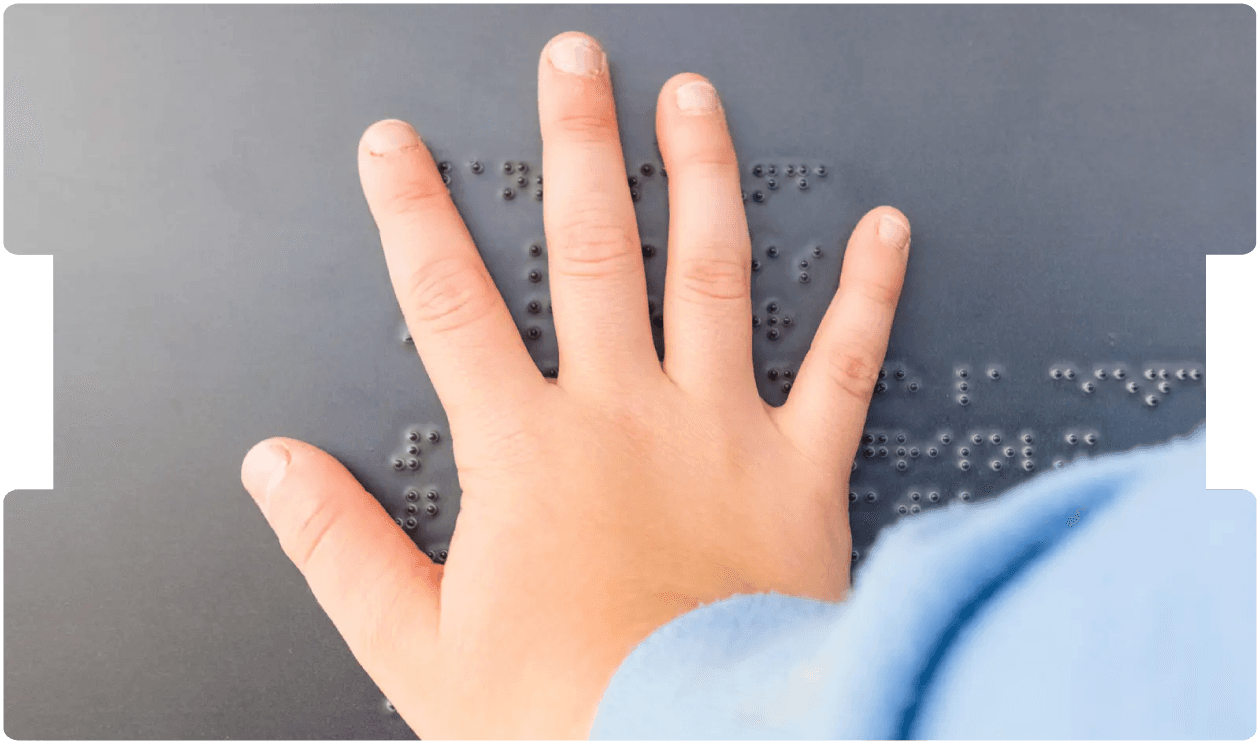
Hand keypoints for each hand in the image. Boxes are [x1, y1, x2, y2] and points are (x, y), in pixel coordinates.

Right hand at [240, 31, 909, 739]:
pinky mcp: (802, 472)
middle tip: (575, 62)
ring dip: (701, 177)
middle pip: (592, 248)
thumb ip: (341, 548)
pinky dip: (867, 293)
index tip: (394, 148)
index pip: (448, 302)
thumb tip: (276, 470)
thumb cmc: (567, 714)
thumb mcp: (417, 646)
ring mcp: (720, 431)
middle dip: (576, 145)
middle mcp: (625, 416)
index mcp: (527, 453)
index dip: (413, 215)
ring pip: (712, 274)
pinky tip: (884, 230)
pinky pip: (845, 366)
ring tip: (693, 103)